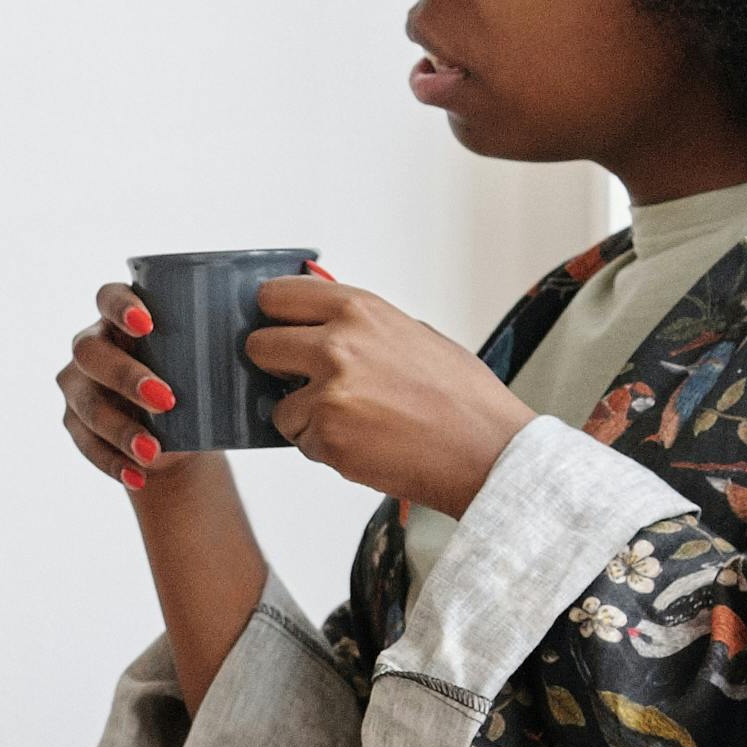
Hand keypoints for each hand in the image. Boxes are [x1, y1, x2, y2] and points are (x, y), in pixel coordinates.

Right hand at [59, 279, 265, 716]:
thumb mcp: (226, 345)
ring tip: (155, 448)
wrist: (186, 430)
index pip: (108, 296)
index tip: (151, 324)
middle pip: (91, 352)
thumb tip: (315, 270)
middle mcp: (96, 345)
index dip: (121, 307)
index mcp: (126, 316)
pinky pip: (85, 443)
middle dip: (125, 375)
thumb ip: (252, 315)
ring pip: (84, 402)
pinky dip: (111, 460)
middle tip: (167, 398)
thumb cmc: (209, 377)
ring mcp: (82, 386)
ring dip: (119, 426)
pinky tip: (138, 472)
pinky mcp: (80, 426)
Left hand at [237, 271, 518, 516]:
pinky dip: (325, 449)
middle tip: (307, 383)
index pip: (277, 296)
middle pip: (259, 346)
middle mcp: (337, 344)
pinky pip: (301, 442)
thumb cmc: (462, 398)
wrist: (488, 451)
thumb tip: (321, 327)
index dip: (274, 318)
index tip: (279, 330)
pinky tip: (366, 445)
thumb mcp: (413, 334)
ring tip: (357, 423)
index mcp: (359, 310)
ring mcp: (328, 392)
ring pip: (279, 406)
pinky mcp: (326, 437)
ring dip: (306, 419)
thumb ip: (361, 327)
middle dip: (278, 368)